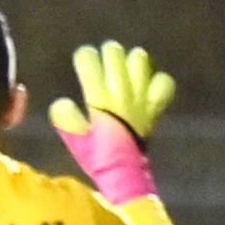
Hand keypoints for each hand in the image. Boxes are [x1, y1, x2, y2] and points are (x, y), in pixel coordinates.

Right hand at [49, 42, 174, 203]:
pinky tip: (147, 86)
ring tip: (126, 67)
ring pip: (140, 60)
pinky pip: (162, 81)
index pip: (88, 61)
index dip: (84, 56)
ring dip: (131, 60)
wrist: (125, 172)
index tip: (83, 60)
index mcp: (98, 97)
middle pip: (114, 54)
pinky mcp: (155, 103)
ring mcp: (141, 95)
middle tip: (103, 59)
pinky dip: (156, 80)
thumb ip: (64, 117)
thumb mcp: (73, 139)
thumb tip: (61, 102)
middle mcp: (121, 91)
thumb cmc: (96, 157)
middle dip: (107, 52)